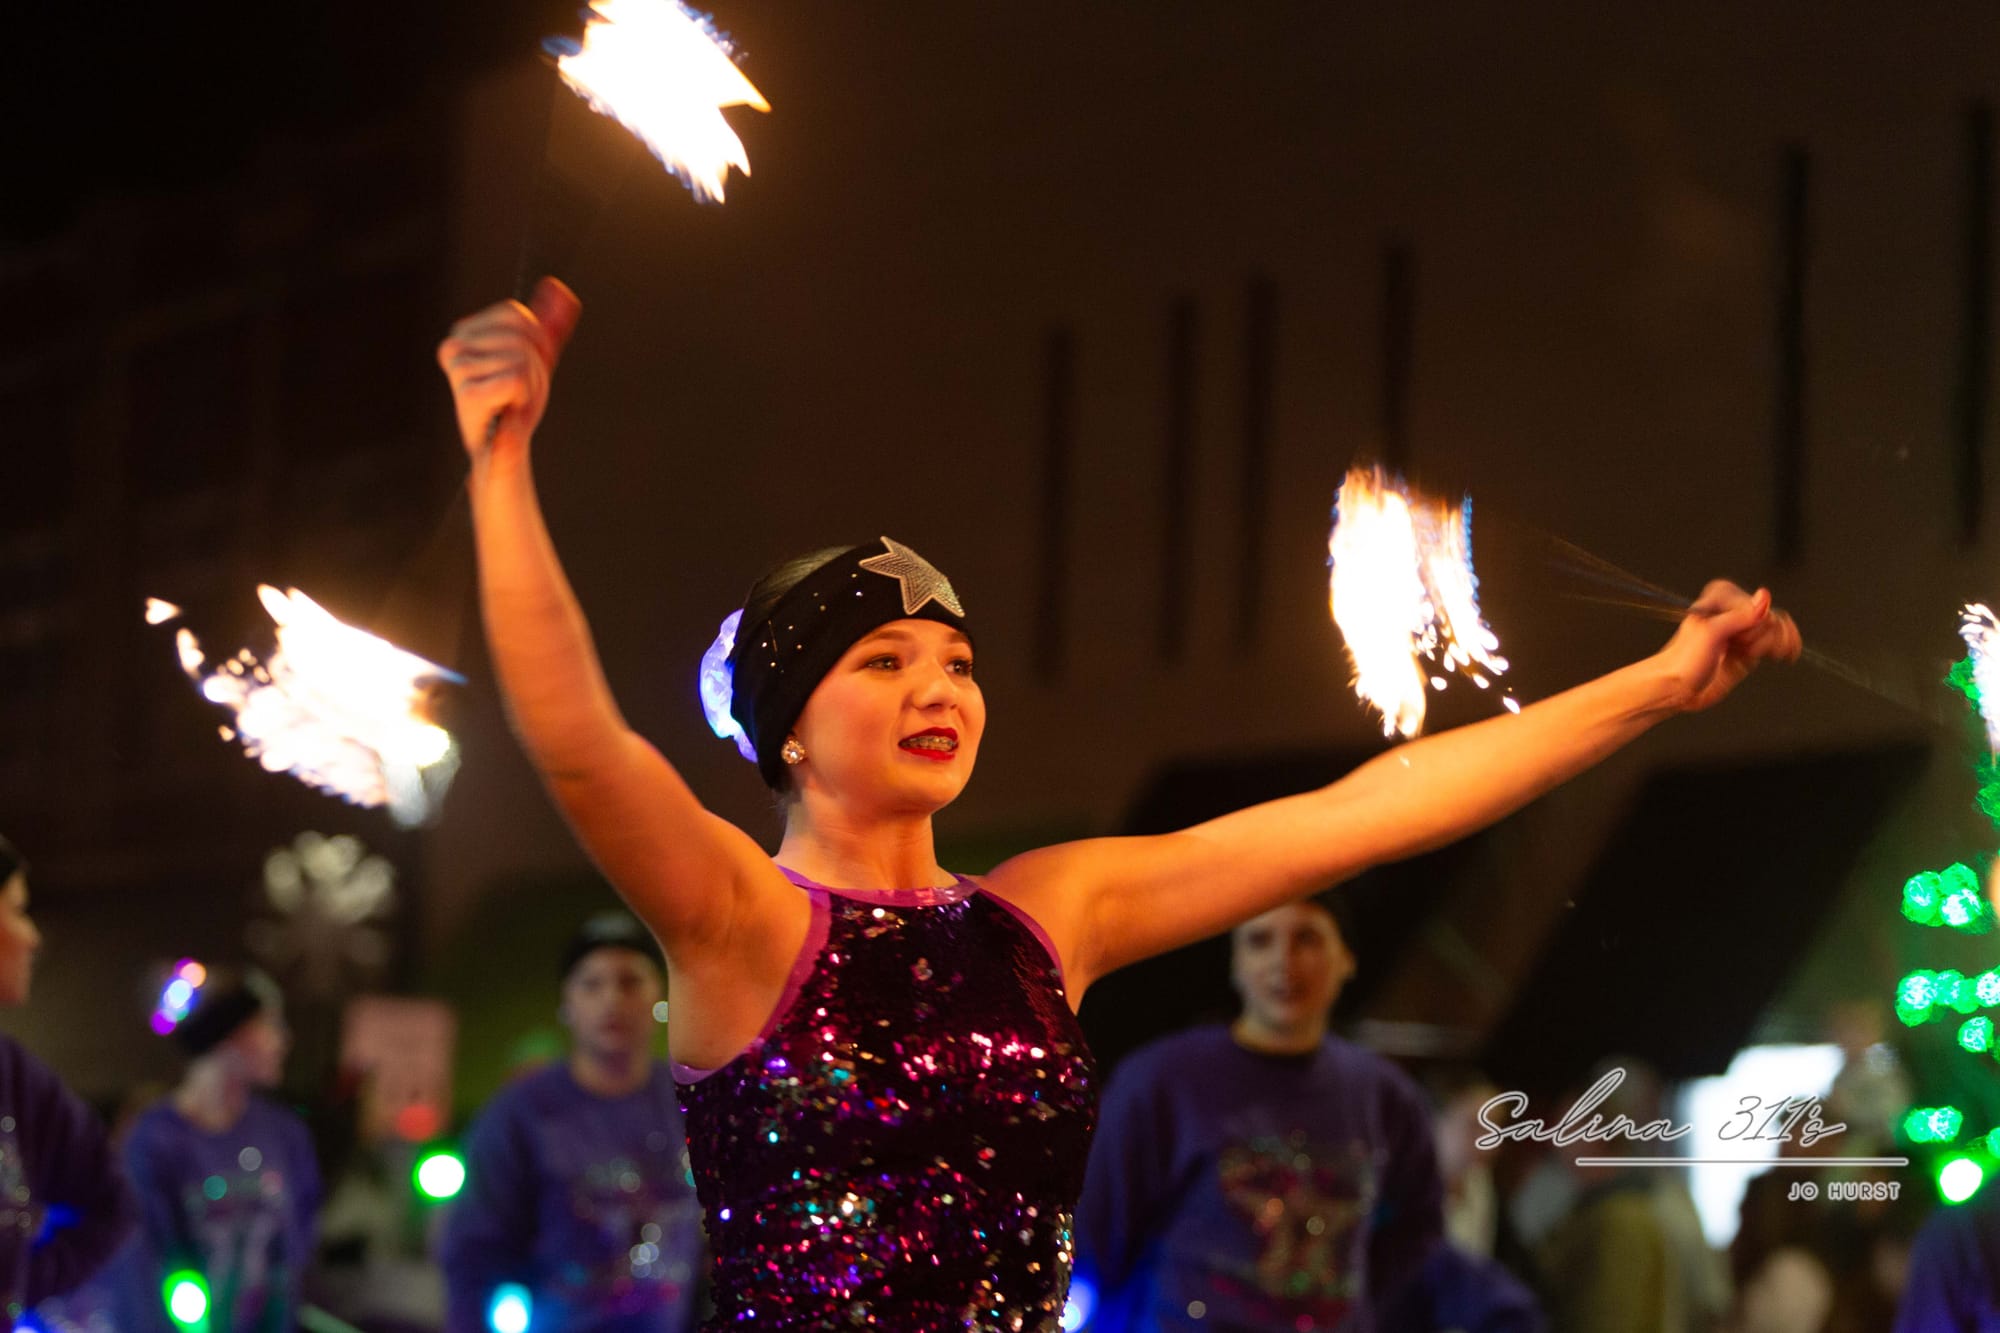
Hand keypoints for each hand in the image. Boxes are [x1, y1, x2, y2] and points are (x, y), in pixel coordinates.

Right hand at [436, 277, 582, 460]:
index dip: (536, 340)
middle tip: (521, 390)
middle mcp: (453, 346)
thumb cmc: (516, 401)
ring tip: (513, 401)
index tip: (526, 366)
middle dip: (536, 364)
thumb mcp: (536, 356)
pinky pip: (517, 378)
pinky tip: (509, 409)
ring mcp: (458, 369)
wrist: (504, 448)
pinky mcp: (467, 392)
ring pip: (521, 357)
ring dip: (531, 383)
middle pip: (521, 335)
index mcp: (464, 332)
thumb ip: (548, 322)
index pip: (516, 313)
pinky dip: (525, 395)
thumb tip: (560, 287)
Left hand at [1655, 580, 1802, 711]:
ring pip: (1778, 629)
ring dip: (1774, 644)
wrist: (1676, 689)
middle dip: (1763, 638)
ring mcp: (1744, 630)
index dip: (1753, 627)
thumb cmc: (1684, 661)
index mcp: (1722, 597)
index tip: (1737, 641)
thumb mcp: (1710, 634)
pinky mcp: (1750, 648)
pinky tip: (1787, 655)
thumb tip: (1765, 596)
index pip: (1759, 606)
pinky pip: (1779, 640)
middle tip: (1742, 649)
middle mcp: (1735, 610)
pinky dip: (1787, 646)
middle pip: (1772, 618)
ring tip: (1752, 655)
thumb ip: (1739, 616)